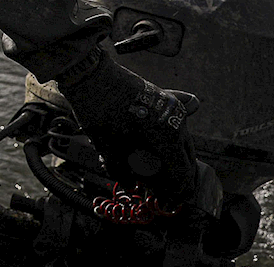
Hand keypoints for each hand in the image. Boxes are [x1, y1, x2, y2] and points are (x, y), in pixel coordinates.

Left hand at [58, 46, 200, 208]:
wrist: (88, 70)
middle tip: (153, 189)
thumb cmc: (96, 107)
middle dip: (170, 178)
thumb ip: (124, 170)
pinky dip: (161, 143)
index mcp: (166, 135)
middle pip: (185, 160)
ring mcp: (173, 109)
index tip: (164, 203)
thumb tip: (132, 186)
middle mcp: (176, 122)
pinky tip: (142, 148)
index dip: (173, 192)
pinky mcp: (165, 101)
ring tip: (138, 166)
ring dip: (164, 160)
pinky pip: (171, 130)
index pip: (181, 173)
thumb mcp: (106, 145)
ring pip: (179, 146)